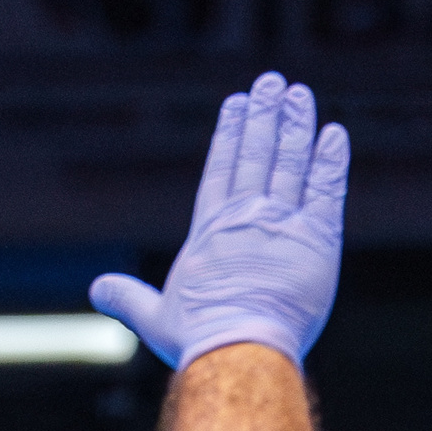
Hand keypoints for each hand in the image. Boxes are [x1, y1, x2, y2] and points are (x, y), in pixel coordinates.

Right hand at [89, 71, 350, 370]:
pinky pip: (327, 191)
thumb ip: (128, 298)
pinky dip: (330, 162)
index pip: (221, 168)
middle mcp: (246, 215)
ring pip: (291, 162)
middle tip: (273, 82)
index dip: (230, 134)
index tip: (236, 103)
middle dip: (264, 115)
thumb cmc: (197, 338)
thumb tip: (97, 289)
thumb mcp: (154, 316)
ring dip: (296, 125)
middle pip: (257, 154)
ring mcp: (282, 222)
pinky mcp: (317, 239)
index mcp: (210, 228)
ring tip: (299, 94)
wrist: (239, 347)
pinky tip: (334, 134)